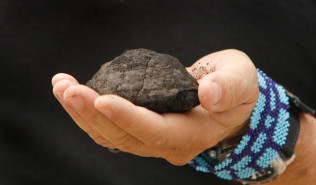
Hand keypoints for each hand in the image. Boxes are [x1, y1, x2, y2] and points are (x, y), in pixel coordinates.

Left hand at [52, 49, 258, 164]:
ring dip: (83, 113)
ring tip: (62, 86)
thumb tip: (208, 93)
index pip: (156, 131)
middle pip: (125, 137)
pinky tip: (73, 94)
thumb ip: (228, 88)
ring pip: (111, 136)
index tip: (101, 98)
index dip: (128, 117)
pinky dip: (89, 112)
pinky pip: (110, 128)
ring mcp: (152, 139)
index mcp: (194, 134)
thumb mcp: (241, 80)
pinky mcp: (141, 128)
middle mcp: (169, 144)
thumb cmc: (236, 87)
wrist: (227, 97)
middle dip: (93, 113)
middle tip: (67, 88)